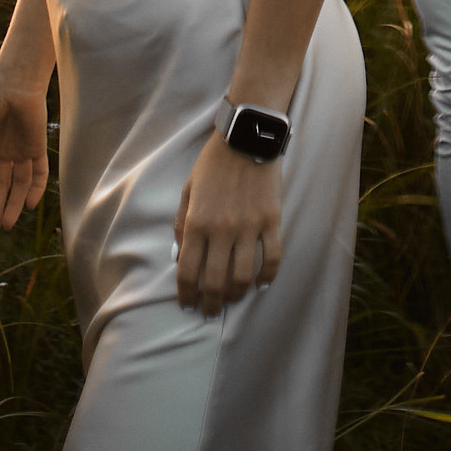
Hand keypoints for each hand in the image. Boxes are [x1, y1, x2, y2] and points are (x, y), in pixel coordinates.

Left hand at [174, 132, 283, 312]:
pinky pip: (272, 257)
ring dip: (236, 295)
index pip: (187, 272)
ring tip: (233, 299)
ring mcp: (249, 227)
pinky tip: (261, 285)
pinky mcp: (271, 220)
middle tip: (211, 312)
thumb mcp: (187, 191)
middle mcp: (221, 230)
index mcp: (196, 222)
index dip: (186, 295)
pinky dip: (267, 276)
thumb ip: (180, 225)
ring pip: (243, 276)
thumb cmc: (213, 164)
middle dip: (211, 304)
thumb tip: (179, 258)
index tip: (188, 305)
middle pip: (215, 282)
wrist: (246, 138)